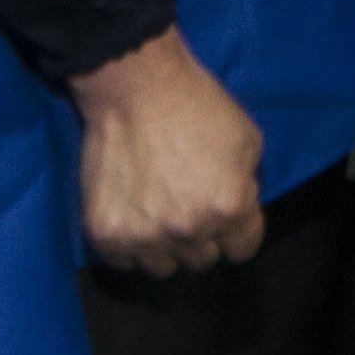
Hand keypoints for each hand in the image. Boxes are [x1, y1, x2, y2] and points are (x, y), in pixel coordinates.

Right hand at [68, 28, 264, 274]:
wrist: (134, 86)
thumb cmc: (196, 104)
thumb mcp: (247, 140)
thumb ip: (248, 186)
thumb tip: (240, 212)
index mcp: (229, 207)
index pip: (243, 250)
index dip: (236, 231)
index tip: (224, 215)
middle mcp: (189, 230)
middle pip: (203, 261)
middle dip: (200, 236)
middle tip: (185, 202)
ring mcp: (144, 236)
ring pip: (163, 268)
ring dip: (164, 245)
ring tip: (156, 209)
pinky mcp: (106, 236)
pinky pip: (125, 262)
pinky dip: (129, 244)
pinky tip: (131, 212)